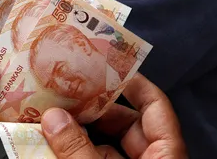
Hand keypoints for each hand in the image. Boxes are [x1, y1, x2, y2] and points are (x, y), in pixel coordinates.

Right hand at [41, 73, 186, 158]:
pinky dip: (78, 154)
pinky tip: (51, 146)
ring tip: (49, 120)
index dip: (132, 84)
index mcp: (167, 153)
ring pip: (108, 149)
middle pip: (127, 126)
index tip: (105, 67)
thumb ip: (78, 149)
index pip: (155, 105)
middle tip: (65, 96)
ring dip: (80, 134)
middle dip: (95, 111)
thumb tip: (54, 117)